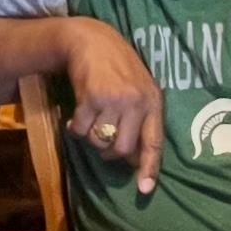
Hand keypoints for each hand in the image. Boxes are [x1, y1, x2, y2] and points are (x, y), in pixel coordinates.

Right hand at [62, 17, 162, 192]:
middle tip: (102, 142)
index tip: (145, 189)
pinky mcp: (91, 97)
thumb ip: (140, 117)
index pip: (154, 141)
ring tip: (89, 122)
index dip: (150, 168)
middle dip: (109, 152)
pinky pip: (81, 129)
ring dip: (91, 138)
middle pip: (122, 149)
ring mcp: (114, 100)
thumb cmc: (117, 66)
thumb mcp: (138, 87)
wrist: (91, 40)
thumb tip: (134, 158)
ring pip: (100, 141)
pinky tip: (75, 117)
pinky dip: (75, 128)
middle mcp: (136, 102)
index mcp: (153, 101)